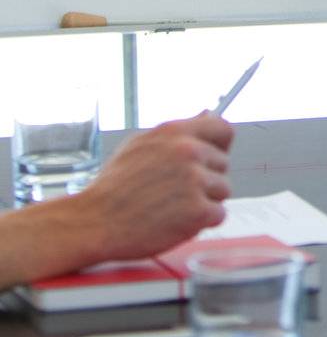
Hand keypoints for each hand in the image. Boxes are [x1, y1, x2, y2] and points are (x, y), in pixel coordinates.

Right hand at [79, 112, 234, 261]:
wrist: (92, 223)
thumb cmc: (115, 186)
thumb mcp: (140, 146)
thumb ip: (177, 133)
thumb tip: (207, 114)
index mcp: (176, 133)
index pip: (223, 129)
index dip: (219, 145)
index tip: (209, 159)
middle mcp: (189, 152)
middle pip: (223, 164)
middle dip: (205, 178)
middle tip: (173, 191)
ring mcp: (195, 181)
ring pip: (223, 190)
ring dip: (204, 201)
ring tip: (172, 207)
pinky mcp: (198, 211)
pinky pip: (219, 214)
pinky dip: (202, 222)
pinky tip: (176, 221)